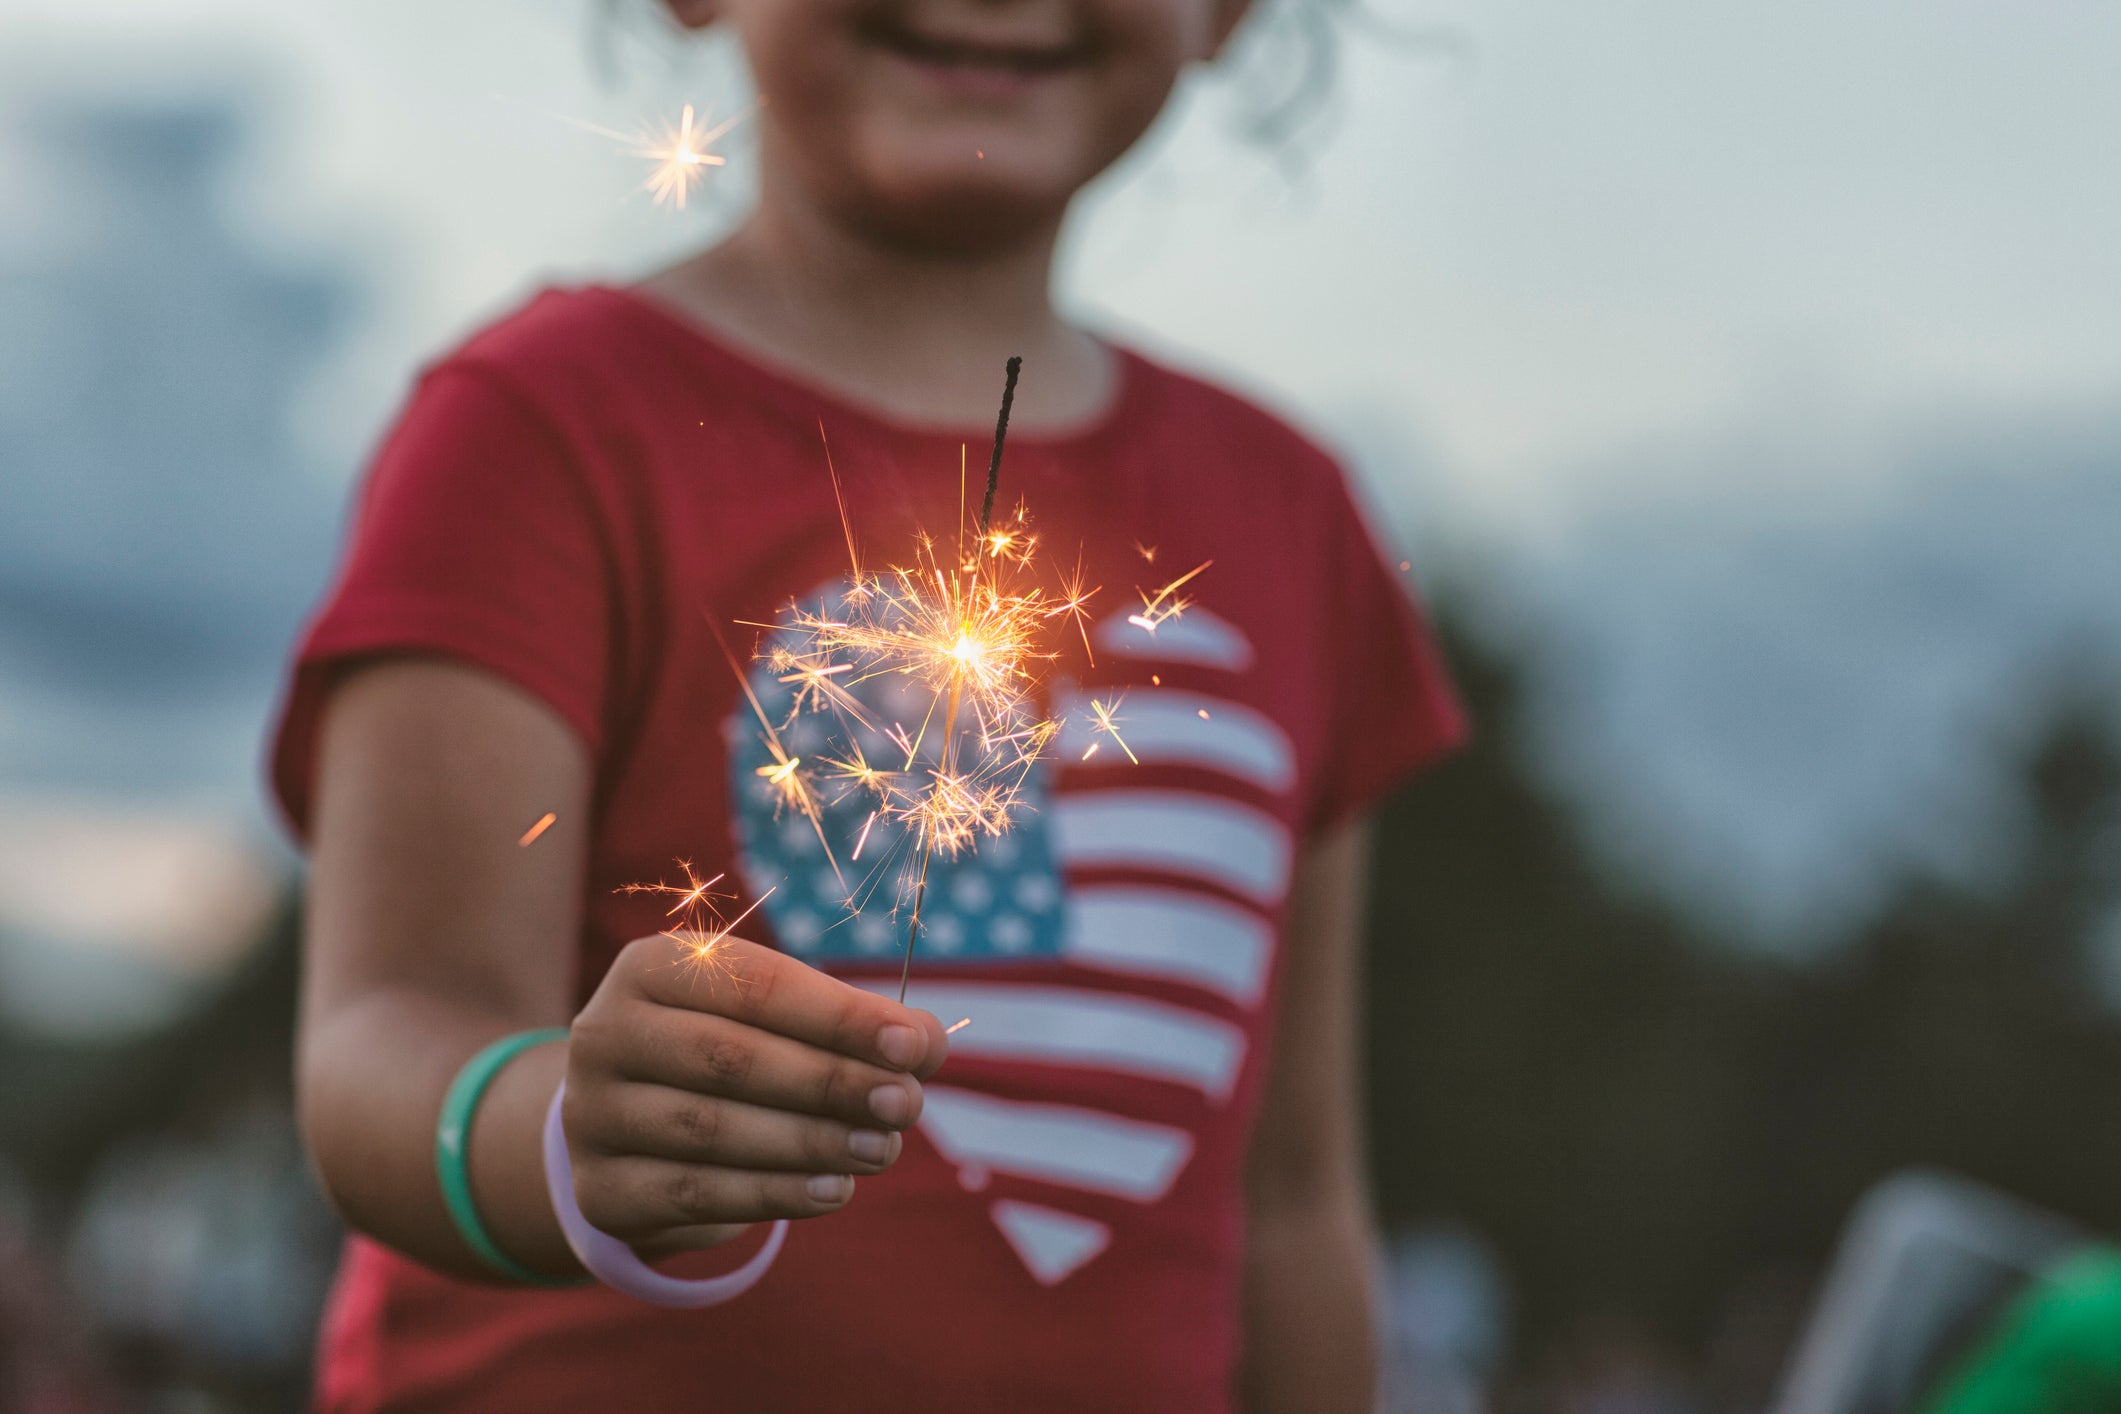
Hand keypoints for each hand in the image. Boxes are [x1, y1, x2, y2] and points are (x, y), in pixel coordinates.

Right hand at [562, 934, 946, 1257]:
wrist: (631, 1130)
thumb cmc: (730, 1054)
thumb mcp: (780, 1022)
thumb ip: (853, 1027)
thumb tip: (926, 1045)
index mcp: (653, 966)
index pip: (756, 985)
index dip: (840, 1016)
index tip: (914, 1044)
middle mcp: (606, 1032)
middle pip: (731, 1058)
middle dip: (832, 1082)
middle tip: (906, 1104)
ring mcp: (591, 1114)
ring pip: (712, 1130)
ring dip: (812, 1142)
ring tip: (883, 1150)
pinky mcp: (601, 1189)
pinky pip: (695, 1193)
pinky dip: (774, 1195)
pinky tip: (834, 1191)